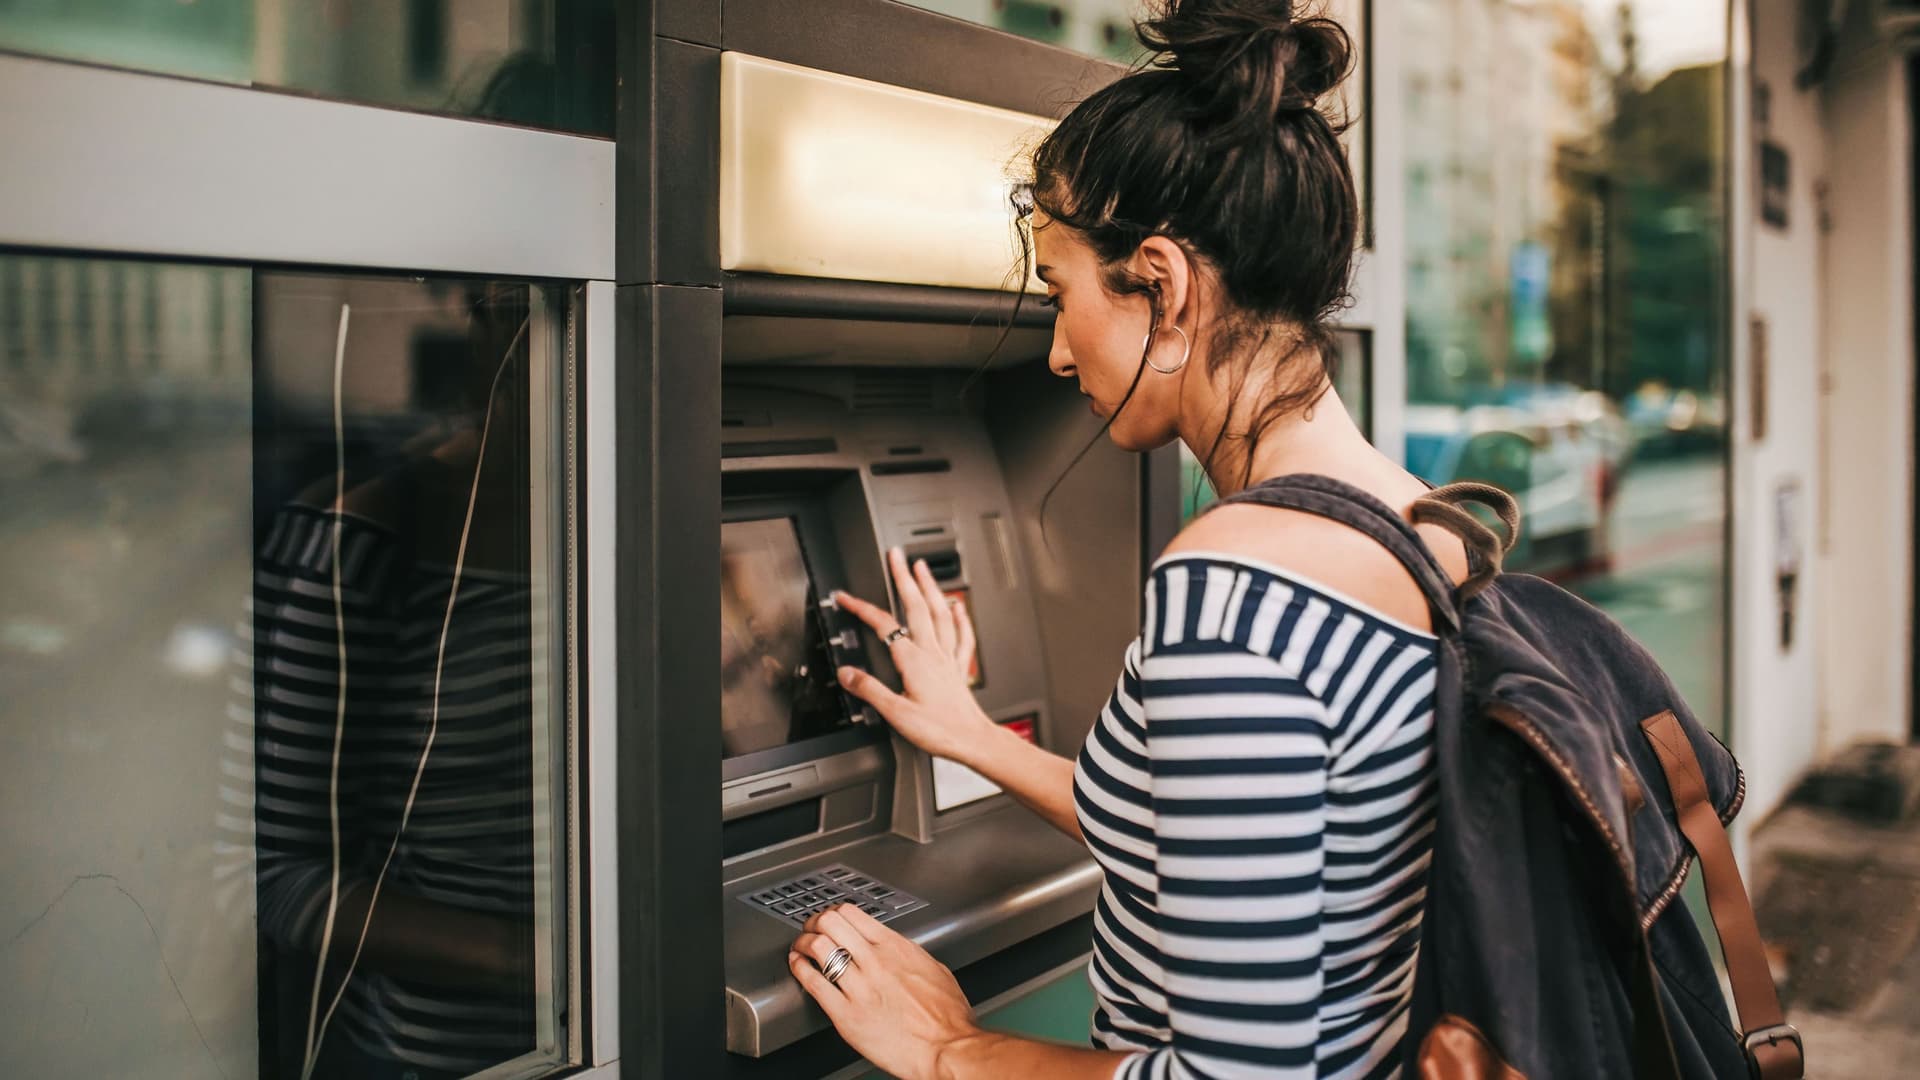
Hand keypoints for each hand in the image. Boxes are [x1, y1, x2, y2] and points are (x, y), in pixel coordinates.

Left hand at [790, 903, 980, 1079]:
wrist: (947, 1048)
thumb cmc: (947, 1017)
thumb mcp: (934, 969)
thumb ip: (910, 955)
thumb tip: (898, 952)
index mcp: (896, 948)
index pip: (852, 913)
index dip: (833, 913)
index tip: (828, 919)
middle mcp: (875, 962)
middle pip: (830, 923)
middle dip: (813, 923)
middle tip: (809, 930)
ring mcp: (859, 987)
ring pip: (818, 947)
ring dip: (802, 944)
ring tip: (799, 948)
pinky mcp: (846, 1015)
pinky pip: (814, 983)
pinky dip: (800, 970)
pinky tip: (798, 968)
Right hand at [834, 548, 993, 762]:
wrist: (972, 740)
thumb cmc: (940, 730)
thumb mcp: (896, 713)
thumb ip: (870, 690)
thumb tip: (847, 673)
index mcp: (913, 661)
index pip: (883, 625)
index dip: (862, 608)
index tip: (846, 597)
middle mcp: (933, 653)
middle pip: (916, 606)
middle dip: (903, 577)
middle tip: (896, 555)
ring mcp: (948, 657)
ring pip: (939, 613)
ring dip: (930, 587)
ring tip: (922, 567)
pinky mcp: (959, 667)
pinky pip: (962, 635)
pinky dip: (959, 617)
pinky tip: (957, 606)